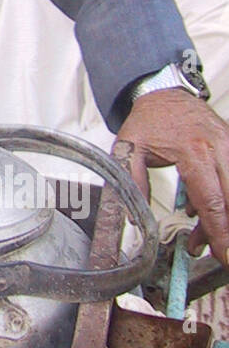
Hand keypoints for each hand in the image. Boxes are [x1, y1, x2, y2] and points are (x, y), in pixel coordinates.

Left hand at [113, 90, 228, 264]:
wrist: (164, 91)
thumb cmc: (148, 120)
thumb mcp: (129, 149)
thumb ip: (132, 184)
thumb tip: (134, 220)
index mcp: (194, 152)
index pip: (212, 201)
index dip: (218, 232)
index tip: (223, 254)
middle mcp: (219, 149)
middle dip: (228, 232)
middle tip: (220, 256)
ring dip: (223, 221)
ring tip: (198, 241)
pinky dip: (224, 202)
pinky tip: (199, 214)